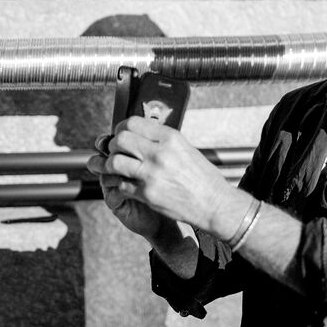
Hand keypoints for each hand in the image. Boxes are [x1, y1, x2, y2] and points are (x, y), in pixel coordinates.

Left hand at [94, 117, 233, 235]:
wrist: (214, 203)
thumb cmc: (202, 177)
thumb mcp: (185, 148)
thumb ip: (162, 140)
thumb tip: (139, 133)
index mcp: (170, 138)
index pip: (132, 122)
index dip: (121, 128)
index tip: (120, 134)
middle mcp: (160, 153)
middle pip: (120, 139)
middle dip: (113, 145)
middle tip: (116, 151)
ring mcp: (152, 174)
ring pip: (115, 162)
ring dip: (111, 165)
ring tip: (116, 168)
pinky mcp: (147, 194)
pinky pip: (121, 184)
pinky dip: (120, 184)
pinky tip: (126, 184)